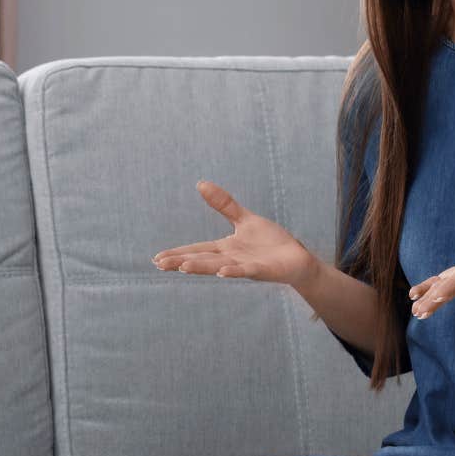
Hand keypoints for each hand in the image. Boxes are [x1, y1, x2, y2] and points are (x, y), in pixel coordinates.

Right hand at [152, 181, 319, 287]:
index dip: (178, 254)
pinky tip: (222, 272)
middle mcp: (231, 259)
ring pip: (219, 266)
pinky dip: (234, 271)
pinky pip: (247, 271)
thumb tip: (201, 183)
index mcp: (225, 249)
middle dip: (181, 262)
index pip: (197, 250)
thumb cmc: (270, 242)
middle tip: (160, 265)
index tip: (157, 259)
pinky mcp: (263, 270)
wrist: (297, 259)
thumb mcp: (244, 219)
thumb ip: (224, 204)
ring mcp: (246, 266)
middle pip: (202, 260)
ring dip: (202, 267)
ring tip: (183, 267)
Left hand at [409, 192, 454, 319]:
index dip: (451, 286)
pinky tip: (414, 298)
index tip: (438, 296)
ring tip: (416, 312)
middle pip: (450, 289)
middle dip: (436, 299)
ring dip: (429, 301)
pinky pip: (440, 288)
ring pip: (443, 291)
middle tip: (420, 311)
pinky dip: (428, 292)